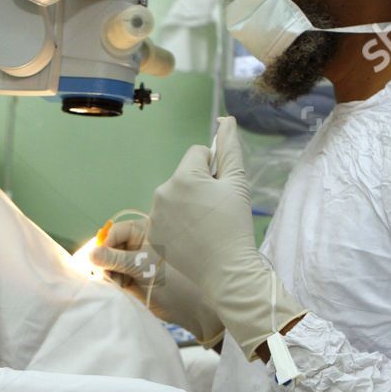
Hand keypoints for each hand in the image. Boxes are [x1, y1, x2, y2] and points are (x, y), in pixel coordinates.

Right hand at [90, 219, 224, 344]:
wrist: (188, 305)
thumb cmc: (171, 277)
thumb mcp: (141, 264)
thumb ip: (115, 258)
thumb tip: (92, 254)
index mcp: (143, 232)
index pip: (115, 232)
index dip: (106, 244)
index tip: (100, 258)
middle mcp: (137, 244)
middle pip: (110, 247)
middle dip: (106, 260)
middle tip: (107, 273)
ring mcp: (134, 262)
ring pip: (110, 263)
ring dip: (109, 273)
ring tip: (117, 282)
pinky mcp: (131, 278)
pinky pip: (114, 276)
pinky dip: (113, 282)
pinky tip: (119, 287)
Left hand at [147, 117, 304, 359]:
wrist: (226, 271)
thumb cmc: (234, 226)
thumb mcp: (237, 184)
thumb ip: (230, 148)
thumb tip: (225, 120)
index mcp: (184, 177)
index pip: (198, 154)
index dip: (214, 169)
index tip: (221, 190)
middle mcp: (163, 192)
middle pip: (185, 175)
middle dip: (200, 187)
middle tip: (215, 211)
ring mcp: (155, 215)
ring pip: (175, 196)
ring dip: (188, 204)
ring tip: (205, 226)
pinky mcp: (153, 234)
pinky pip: (166, 216)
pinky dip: (178, 223)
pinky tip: (193, 237)